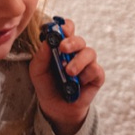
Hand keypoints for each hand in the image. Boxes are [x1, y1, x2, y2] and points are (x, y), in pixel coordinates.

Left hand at [30, 18, 105, 134]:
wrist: (56, 108)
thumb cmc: (48, 86)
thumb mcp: (37, 71)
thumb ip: (41, 57)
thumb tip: (47, 42)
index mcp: (63, 47)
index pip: (68, 30)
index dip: (65, 27)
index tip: (59, 29)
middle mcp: (77, 53)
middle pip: (79, 39)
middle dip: (72, 41)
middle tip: (63, 48)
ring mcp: (88, 64)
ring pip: (90, 52)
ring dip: (78, 61)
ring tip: (69, 72)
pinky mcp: (96, 76)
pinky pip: (95, 69)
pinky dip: (86, 74)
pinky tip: (78, 82)